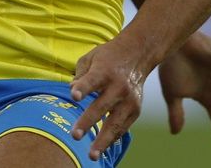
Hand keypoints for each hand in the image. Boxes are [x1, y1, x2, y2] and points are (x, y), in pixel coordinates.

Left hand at [69, 36, 151, 159]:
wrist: (139, 53)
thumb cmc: (108, 57)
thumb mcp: (91, 58)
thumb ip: (79, 76)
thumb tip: (71, 92)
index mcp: (104, 71)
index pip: (91, 80)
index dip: (82, 88)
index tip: (73, 96)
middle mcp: (118, 86)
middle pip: (101, 106)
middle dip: (88, 122)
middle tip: (74, 136)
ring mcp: (129, 99)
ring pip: (115, 123)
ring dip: (103, 140)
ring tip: (92, 155)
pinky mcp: (136, 109)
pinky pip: (122, 127)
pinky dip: (112, 138)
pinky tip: (102, 148)